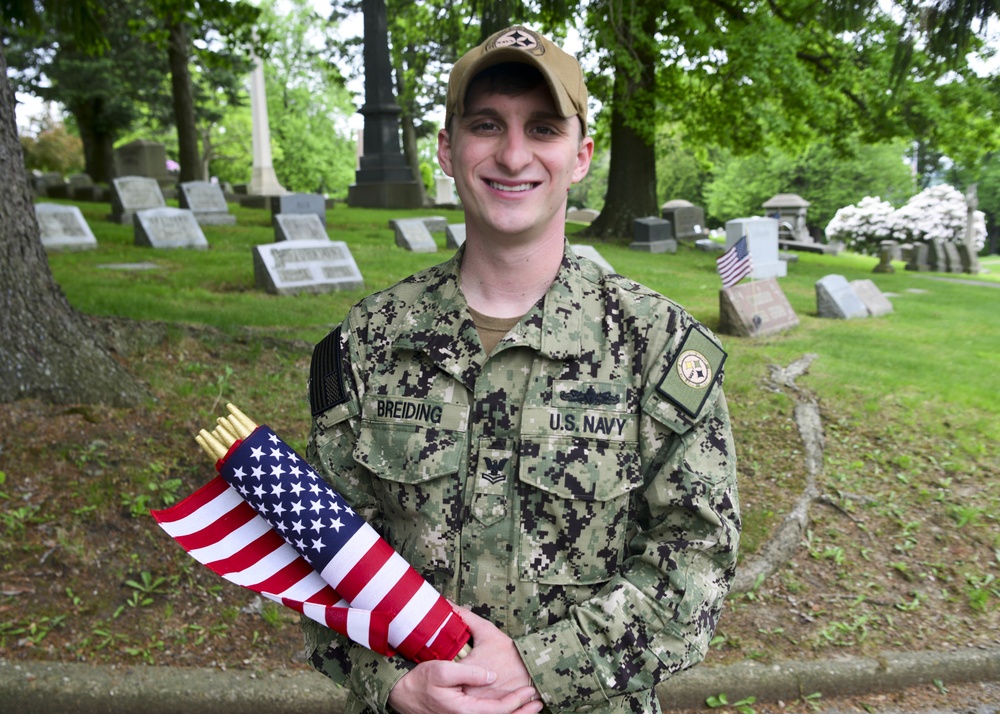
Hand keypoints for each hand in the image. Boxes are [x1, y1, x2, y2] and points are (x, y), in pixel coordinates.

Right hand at [386, 605, 542, 713]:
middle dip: (521, 712)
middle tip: (539, 703)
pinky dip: (500, 712)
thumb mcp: (443, 671)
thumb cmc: (420, 682)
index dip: (517, 702)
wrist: (402, 694)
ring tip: (530, 706)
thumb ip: (470, 673)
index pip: (499, 711)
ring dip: (513, 713)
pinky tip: (508, 707)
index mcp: (465, 711)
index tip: (530, 692)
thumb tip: (492, 675)